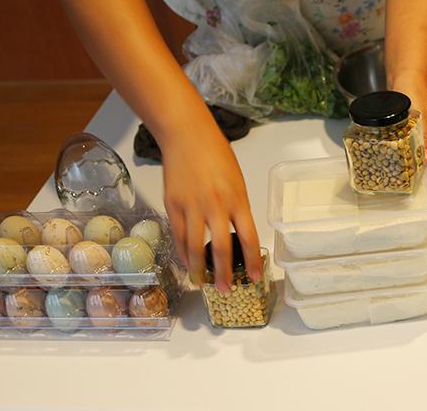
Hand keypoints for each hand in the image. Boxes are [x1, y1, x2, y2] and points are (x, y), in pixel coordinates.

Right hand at [159, 120, 261, 293]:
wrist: (187, 136)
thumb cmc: (216, 155)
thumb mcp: (236, 181)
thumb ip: (237, 208)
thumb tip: (235, 233)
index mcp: (237, 199)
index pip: (248, 237)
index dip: (251, 260)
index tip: (253, 277)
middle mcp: (215, 206)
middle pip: (220, 248)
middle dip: (223, 273)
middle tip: (225, 290)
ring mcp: (192, 207)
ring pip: (194, 247)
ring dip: (198, 269)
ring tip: (202, 283)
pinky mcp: (173, 205)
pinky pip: (178, 236)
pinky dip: (182, 252)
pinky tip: (186, 263)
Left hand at [397, 82, 426, 229]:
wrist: (404, 81)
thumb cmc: (414, 96)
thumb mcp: (420, 119)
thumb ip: (423, 140)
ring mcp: (417, 150)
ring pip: (422, 178)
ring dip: (422, 197)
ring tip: (419, 216)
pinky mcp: (406, 146)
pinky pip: (408, 169)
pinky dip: (408, 183)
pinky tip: (402, 192)